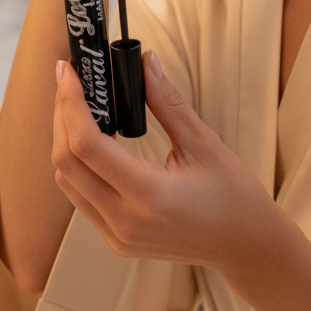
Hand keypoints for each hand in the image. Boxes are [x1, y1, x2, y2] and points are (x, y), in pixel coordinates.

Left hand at [51, 54, 276, 273]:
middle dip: (61, 113)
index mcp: (149, 196)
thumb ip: (167, 101)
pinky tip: (90, 136)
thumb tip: (144, 61)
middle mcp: (125, 222)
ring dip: (64, 137)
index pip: (86, 145)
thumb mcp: (205, 143)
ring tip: (77, 102)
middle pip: (66, 161)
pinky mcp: (117, 240)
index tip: (69, 71)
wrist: (249, 248)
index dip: (69, 102)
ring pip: (67, 181)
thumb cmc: (235, 197)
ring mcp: (118, 236)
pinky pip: (80, 196)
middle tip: (70, 78)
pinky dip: (76, 162)